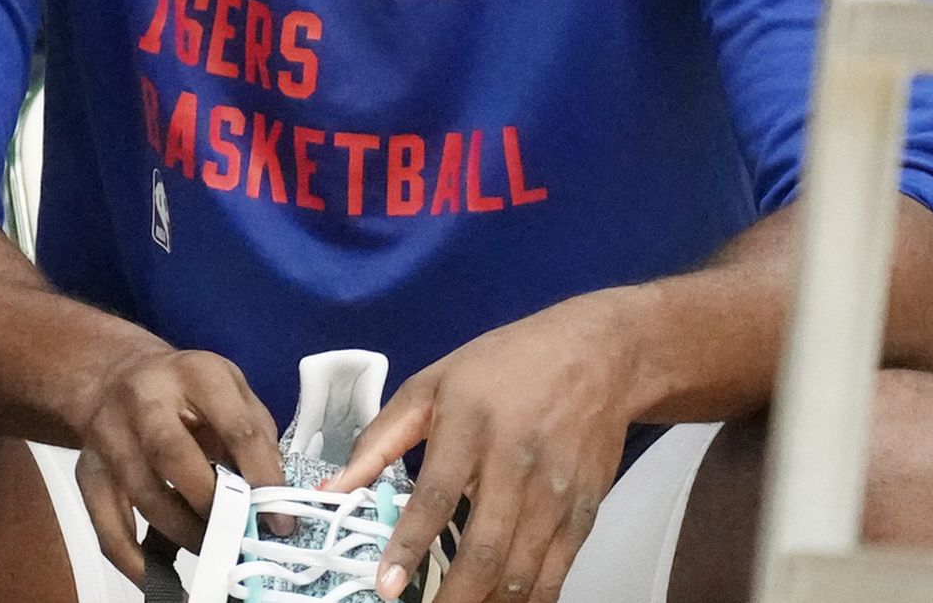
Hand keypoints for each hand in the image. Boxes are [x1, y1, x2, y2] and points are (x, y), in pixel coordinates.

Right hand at [70, 347, 290, 582]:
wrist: (114, 376)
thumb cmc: (186, 391)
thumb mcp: (230, 391)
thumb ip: (256, 436)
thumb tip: (274, 499)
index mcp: (195, 373)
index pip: (236, 426)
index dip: (262, 476)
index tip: (280, 519)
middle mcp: (145, 399)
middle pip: (173, 454)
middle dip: (212, 504)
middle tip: (240, 534)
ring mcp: (109, 437)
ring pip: (144, 496)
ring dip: (185, 535)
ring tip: (215, 550)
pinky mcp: (88, 472)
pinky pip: (109, 529)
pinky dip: (136, 563)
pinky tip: (163, 580)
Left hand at [328, 298, 642, 602]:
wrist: (597, 355)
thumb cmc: (507, 366)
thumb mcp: (432, 386)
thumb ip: (380, 439)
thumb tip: (334, 486)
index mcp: (470, 426)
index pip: (436, 496)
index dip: (409, 546)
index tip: (387, 585)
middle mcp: (515, 462)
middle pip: (485, 548)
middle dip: (454, 597)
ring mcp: (555, 491)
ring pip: (522, 570)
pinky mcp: (583, 510)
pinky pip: (557, 571)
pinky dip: (530, 600)